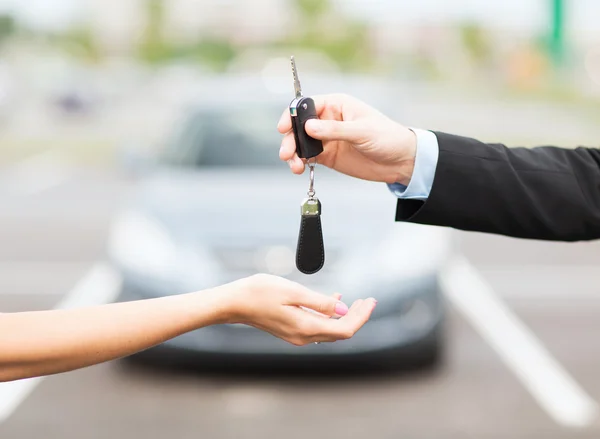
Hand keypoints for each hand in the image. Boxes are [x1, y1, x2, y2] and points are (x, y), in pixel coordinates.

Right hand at [223, 274, 376, 345]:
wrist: (234, 303)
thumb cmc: (260, 292)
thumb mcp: (293, 292)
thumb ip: (319, 302)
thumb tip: (343, 309)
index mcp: (306, 328)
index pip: (344, 329)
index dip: (361, 317)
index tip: (371, 301)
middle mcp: (303, 337)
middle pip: (340, 332)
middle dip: (358, 316)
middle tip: (370, 300)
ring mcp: (297, 336)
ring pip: (330, 330)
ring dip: (346, 316)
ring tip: (358, 300)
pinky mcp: (291, 330)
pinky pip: (318, 326)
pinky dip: (330, 315)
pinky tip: (334, 300)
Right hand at [278, 93, 416, 184]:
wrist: (400, 161)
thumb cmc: (387, 138)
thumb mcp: (362, 132)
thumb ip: (335, 130)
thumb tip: (308, 127)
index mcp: (337, 105)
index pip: (307, 105)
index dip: (293, 115)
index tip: (284, 128)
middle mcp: (328, 120)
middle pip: (299, 126)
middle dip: (290, 138)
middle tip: (287, 153)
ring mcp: (327, 138)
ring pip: (301, 143)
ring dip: (293, 153)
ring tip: (294, 166)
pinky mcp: (328, 155)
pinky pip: (307, 157)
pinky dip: (300, 162)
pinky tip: (299, 169)